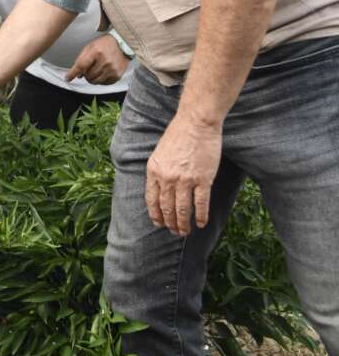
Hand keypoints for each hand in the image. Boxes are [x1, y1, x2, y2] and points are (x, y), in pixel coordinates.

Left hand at [65, 35, 130, 84]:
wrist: (123, 43)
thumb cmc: (105, 44)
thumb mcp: (90, 47)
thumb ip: (82, 60)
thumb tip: (78, 75)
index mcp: (96, 52)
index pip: (81, 65)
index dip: (73, 73)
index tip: (68, 78)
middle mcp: (105, 61)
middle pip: (88, 76)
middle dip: (85, 74)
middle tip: (88, 69)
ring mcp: (112, 69)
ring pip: (95, 81)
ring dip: (92, 78)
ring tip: (95, 70)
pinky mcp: (117, 75)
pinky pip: (104, 83)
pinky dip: (100, 80)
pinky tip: (103, 72)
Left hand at [144, 112, 222, 236]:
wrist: (195, 124)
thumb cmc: (178, 136)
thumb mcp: (159, 153)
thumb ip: (158, 171)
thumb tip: (160, 190)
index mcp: (154, 170)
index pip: (151, 199)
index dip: (155, 214)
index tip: (158, 223)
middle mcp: (167, 178)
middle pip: (167, 207)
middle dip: (170, 223)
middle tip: (174, 231)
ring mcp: (185, 180)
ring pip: (183, 209)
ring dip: (184, 224)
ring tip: (185, 231)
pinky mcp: (203, 180)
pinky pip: (201, 203)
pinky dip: (201, 216)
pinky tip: (201, 223)